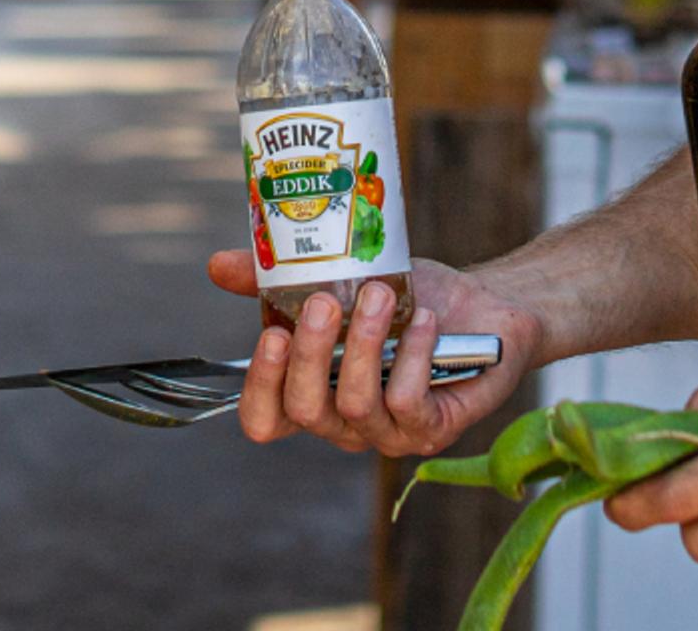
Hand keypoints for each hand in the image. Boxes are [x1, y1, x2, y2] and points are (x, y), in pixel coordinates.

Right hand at [203, 249, 542, 456]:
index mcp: (313, 392)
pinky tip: (424, 321)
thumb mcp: (338, 278)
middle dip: (311, 354)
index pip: (264, 419)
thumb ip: (276, 279)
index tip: (270, 334)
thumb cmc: (405, 297)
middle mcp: (344, 423)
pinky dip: (412, 356)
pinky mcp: (433, 428)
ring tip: (382, 294)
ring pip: (357, 406)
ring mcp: (388, 432)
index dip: (259, 387)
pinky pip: (408, 404)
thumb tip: (217, 265)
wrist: (479, 305)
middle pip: (305, 411)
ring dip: (366, 343)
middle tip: (325, 302)